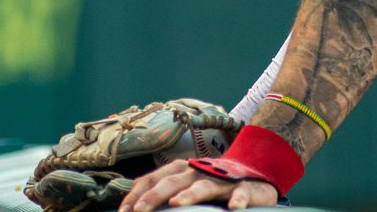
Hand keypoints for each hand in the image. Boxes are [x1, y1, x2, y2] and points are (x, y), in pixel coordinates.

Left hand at [119, 159, 277, 210]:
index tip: (123, 211)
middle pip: (173, 182)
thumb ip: (163, 185)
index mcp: (181, 169)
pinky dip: (237, 200)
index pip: (154, 178)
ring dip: (190, 194)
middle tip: (139, 211)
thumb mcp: (186, 180)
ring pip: (203, 186)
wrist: (253, 171)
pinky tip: (234, 208)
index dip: (137, 194)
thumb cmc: (212, 180)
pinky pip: (240, 194)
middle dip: (154, 196)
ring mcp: (221, 179)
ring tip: (176, 204)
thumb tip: (134, 194)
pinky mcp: (243, 188)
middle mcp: (198, 171)